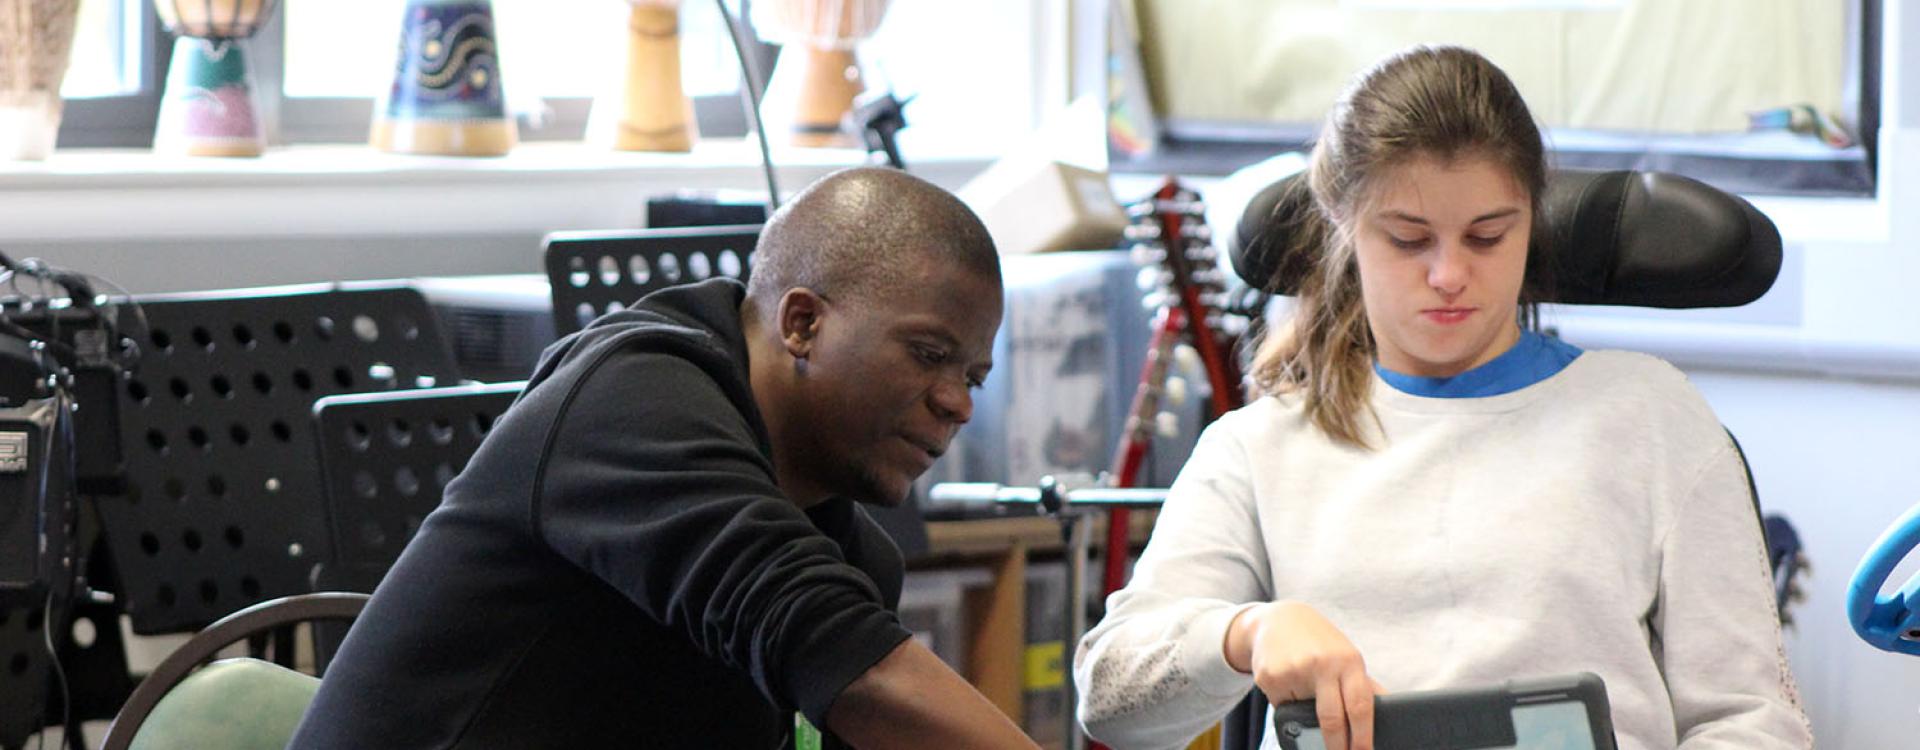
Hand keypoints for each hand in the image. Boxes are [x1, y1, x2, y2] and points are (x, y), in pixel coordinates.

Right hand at [1225, 601, 1384, 749]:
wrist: (1277, 619)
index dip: (1363, 736)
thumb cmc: (1319, 643)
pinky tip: (1287, 677)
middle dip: (1337, 746)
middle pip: (1332, 720)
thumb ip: (1363, 685)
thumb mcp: (1346, 656)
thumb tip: (1388, 712)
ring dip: (1304, 710)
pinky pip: (1281, 705)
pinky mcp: (1270, 676)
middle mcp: (1322, 664)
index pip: (1360, 706)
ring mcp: (1294, 669)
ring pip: (1303, 714)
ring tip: (1304, 686)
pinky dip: (1286, 699)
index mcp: (1348, 661)